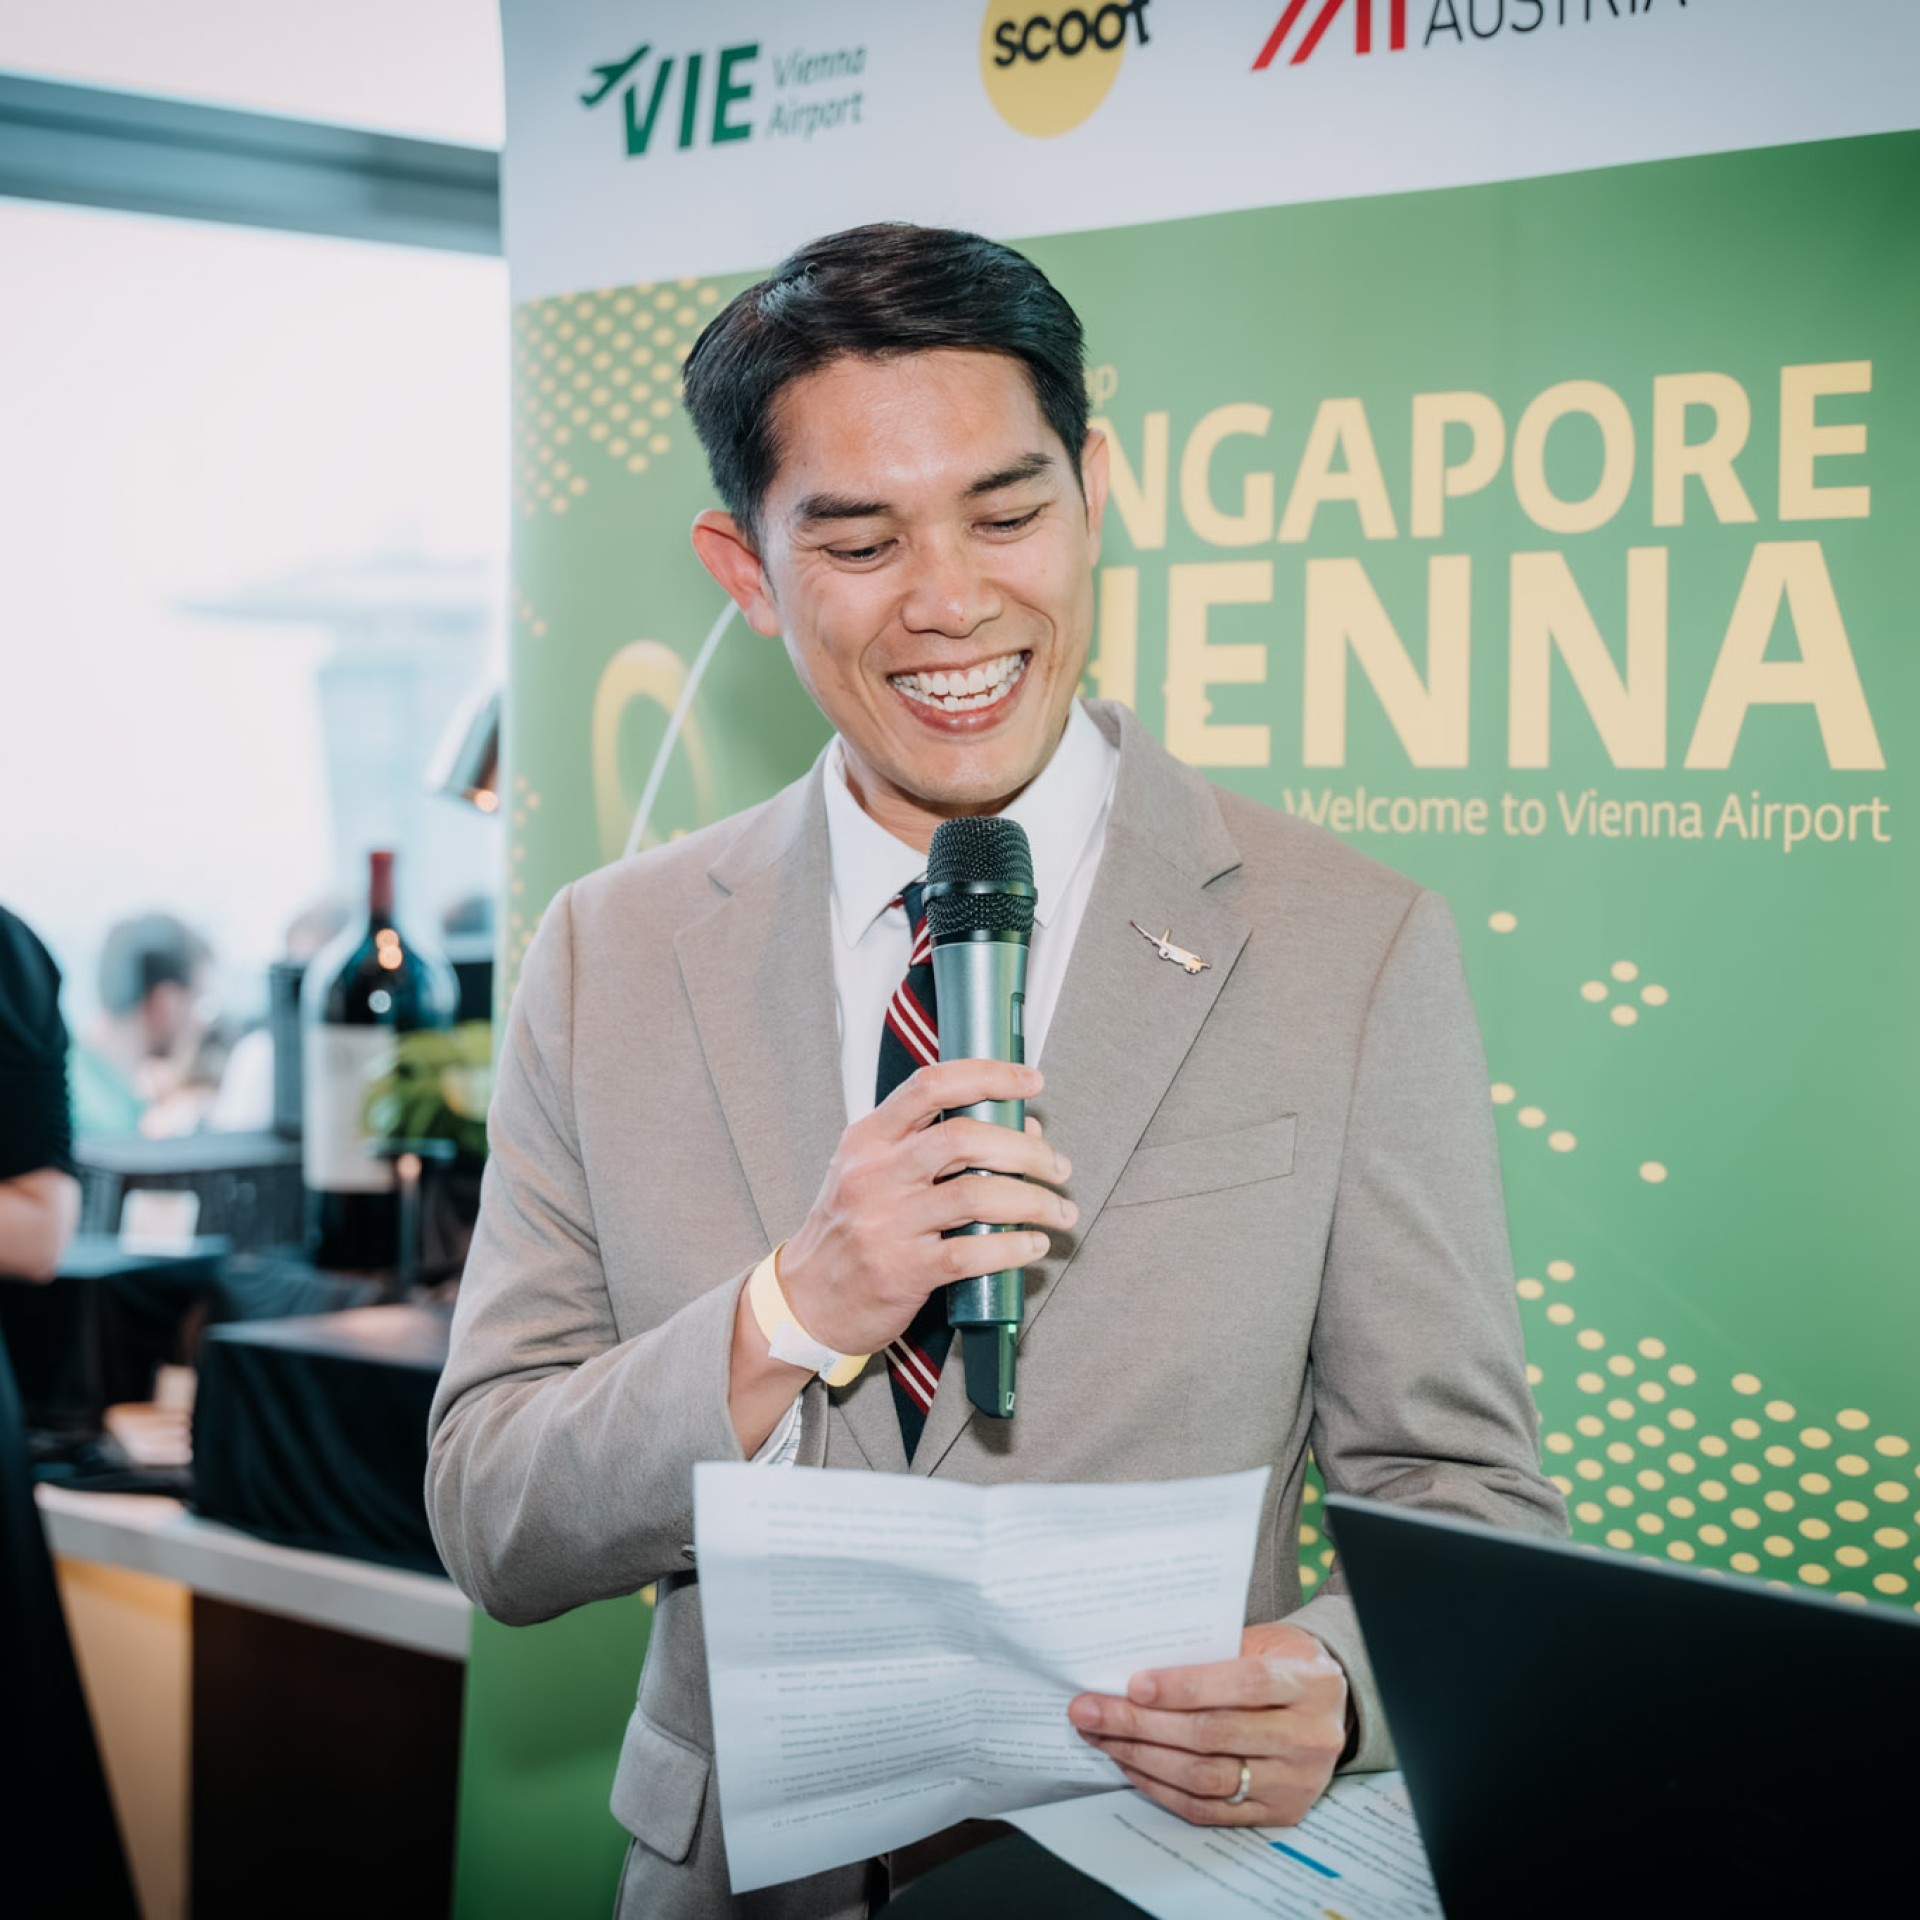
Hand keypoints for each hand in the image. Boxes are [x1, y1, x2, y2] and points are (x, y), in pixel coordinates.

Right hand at [777, 1060, 1074, 1357]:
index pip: (932, 1086)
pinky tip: (1033, 1245)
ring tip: (1058, 1210)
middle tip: (1057, 1166)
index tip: (1030, 1081)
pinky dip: (1014, 1247)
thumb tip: (1020, 1129)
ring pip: (977, 1195)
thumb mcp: (875, 1173)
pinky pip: (972, 1252)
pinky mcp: (902, 1271)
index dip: (990, 1076)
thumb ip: (938, 1145)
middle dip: (1026, 1150)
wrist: (808, 1301)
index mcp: (868, 1139)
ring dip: (1033, 1201)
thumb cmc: (849, 1232)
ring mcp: (887, 1224)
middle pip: (963, 1139)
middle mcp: (874, 1175)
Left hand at [1067, 1622, 1347, 1826]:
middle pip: (1214, 1735)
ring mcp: (1294, 1782)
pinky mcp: (1277, 1813)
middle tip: (1090, 1710)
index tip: (1134, 1684)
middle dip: (1142, 1724)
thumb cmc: (1285, 1664)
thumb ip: (1214, 1653)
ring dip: (1142, 1758)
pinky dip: (1162, 1788)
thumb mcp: (1264, 1641)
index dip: (1186, 1686)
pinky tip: (1131, 1766)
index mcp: (1308, 1683)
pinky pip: (1208, 1809)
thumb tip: (1136, 1673)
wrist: (1331, 1707)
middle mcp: (1308, 1737)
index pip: (1244, 1684)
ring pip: (1205, 1777)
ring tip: (1100, 1737)